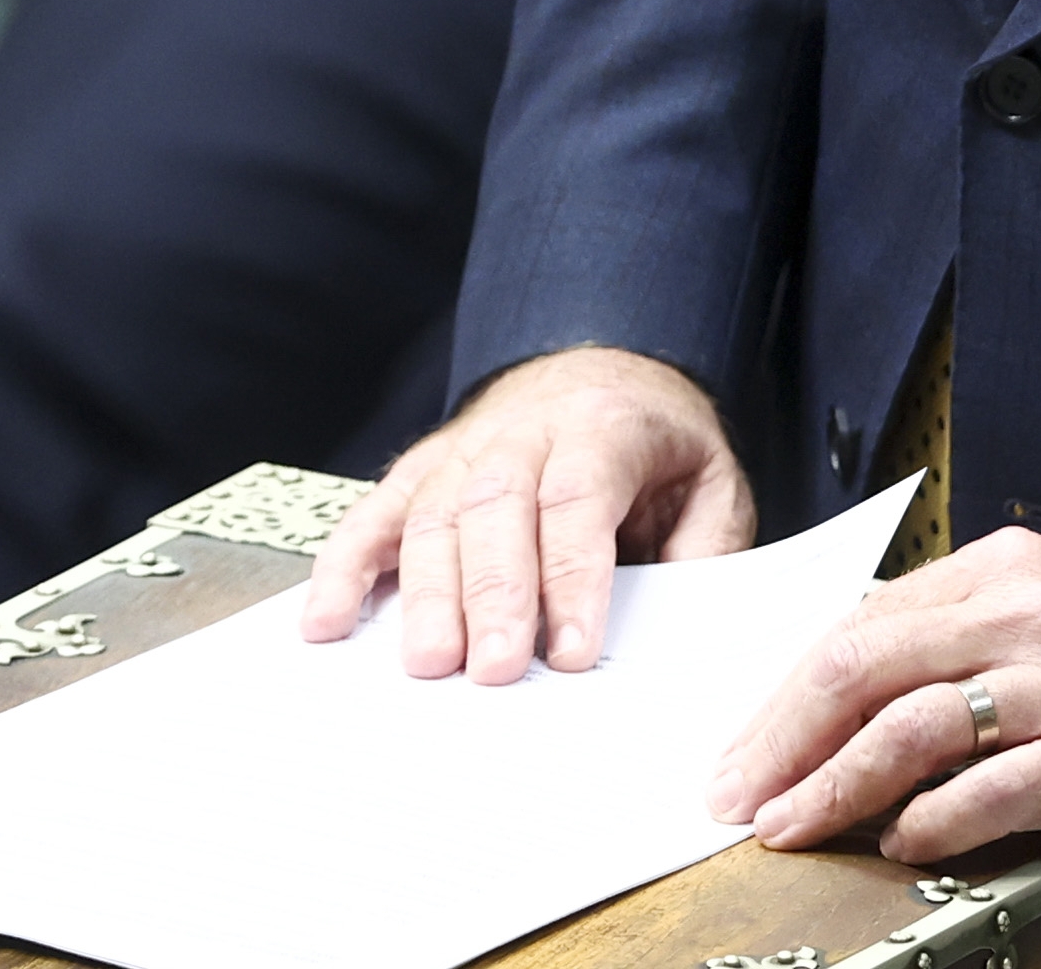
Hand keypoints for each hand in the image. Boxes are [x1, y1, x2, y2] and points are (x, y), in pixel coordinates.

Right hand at [294, 344, 753, 682]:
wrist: (607, 371)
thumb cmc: (658, 446)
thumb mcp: (712, 483)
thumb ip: (702, 551)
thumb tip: (680, 627)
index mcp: (605, 426)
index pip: (580, 498)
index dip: (572, 576)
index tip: (571, 650)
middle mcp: (526, 431)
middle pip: (498, 506)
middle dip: (495, 592)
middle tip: (493, 669)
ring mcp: (465, 447)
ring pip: (435, 512)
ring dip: (426, 592)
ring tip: (428, 663)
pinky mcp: (424, 470)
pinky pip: (377, 514)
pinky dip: (346, 566)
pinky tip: (328, 620)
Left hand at [705, 529, 1040, 863]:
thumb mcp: (1035, 611)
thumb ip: (943, 636)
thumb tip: (828, 698)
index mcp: (998, 567)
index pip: (858, 625)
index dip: (784, 695)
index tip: (742, 749)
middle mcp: (1025, 612)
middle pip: (865, 667)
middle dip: (784, 741)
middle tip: (739, 795)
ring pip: (913, 727)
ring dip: (835, 785)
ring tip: (793, 824)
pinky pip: (989, 788)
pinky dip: (931, 819)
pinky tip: (901, 837)